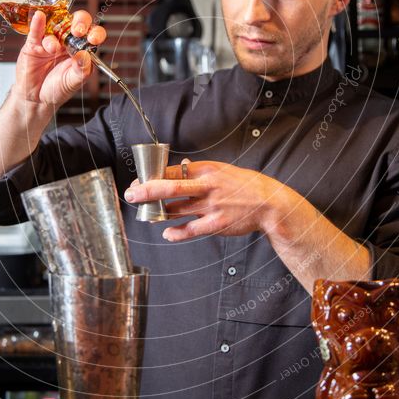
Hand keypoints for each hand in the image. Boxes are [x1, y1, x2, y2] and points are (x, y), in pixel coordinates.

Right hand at [14, 9, 105, 108]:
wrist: (36, 99)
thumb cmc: (57, 89)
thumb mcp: (73, 82)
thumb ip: (81, 70)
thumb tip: (86, 55)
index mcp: (81, 49)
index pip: (92, 34)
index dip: (95, 33)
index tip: (93, 39)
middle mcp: (67, 41)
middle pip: (76, 22)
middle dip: (80, 23)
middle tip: (77, 31)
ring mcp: (51, 40)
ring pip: (56, 26)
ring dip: (57, 33)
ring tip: (53, 49)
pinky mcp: (34, 44)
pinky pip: (36, 31)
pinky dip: (38, 23)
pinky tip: (40, 17)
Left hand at [124, 159, 285, 241]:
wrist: (268, 203)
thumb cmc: (243, 185)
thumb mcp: (222, 170)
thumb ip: (200, 170)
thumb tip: (182, 166)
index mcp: (206, 170)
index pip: (172, 170)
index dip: (152, 176)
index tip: (138, 181)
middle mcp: (206, 186)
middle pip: (170, 187)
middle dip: (146, 191)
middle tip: (131, 194)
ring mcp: (211, 206)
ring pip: (176, 210)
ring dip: (157, 213)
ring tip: (148, 215)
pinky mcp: (216, 224)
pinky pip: (190, 230)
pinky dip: (175, 233)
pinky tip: (167, 233)